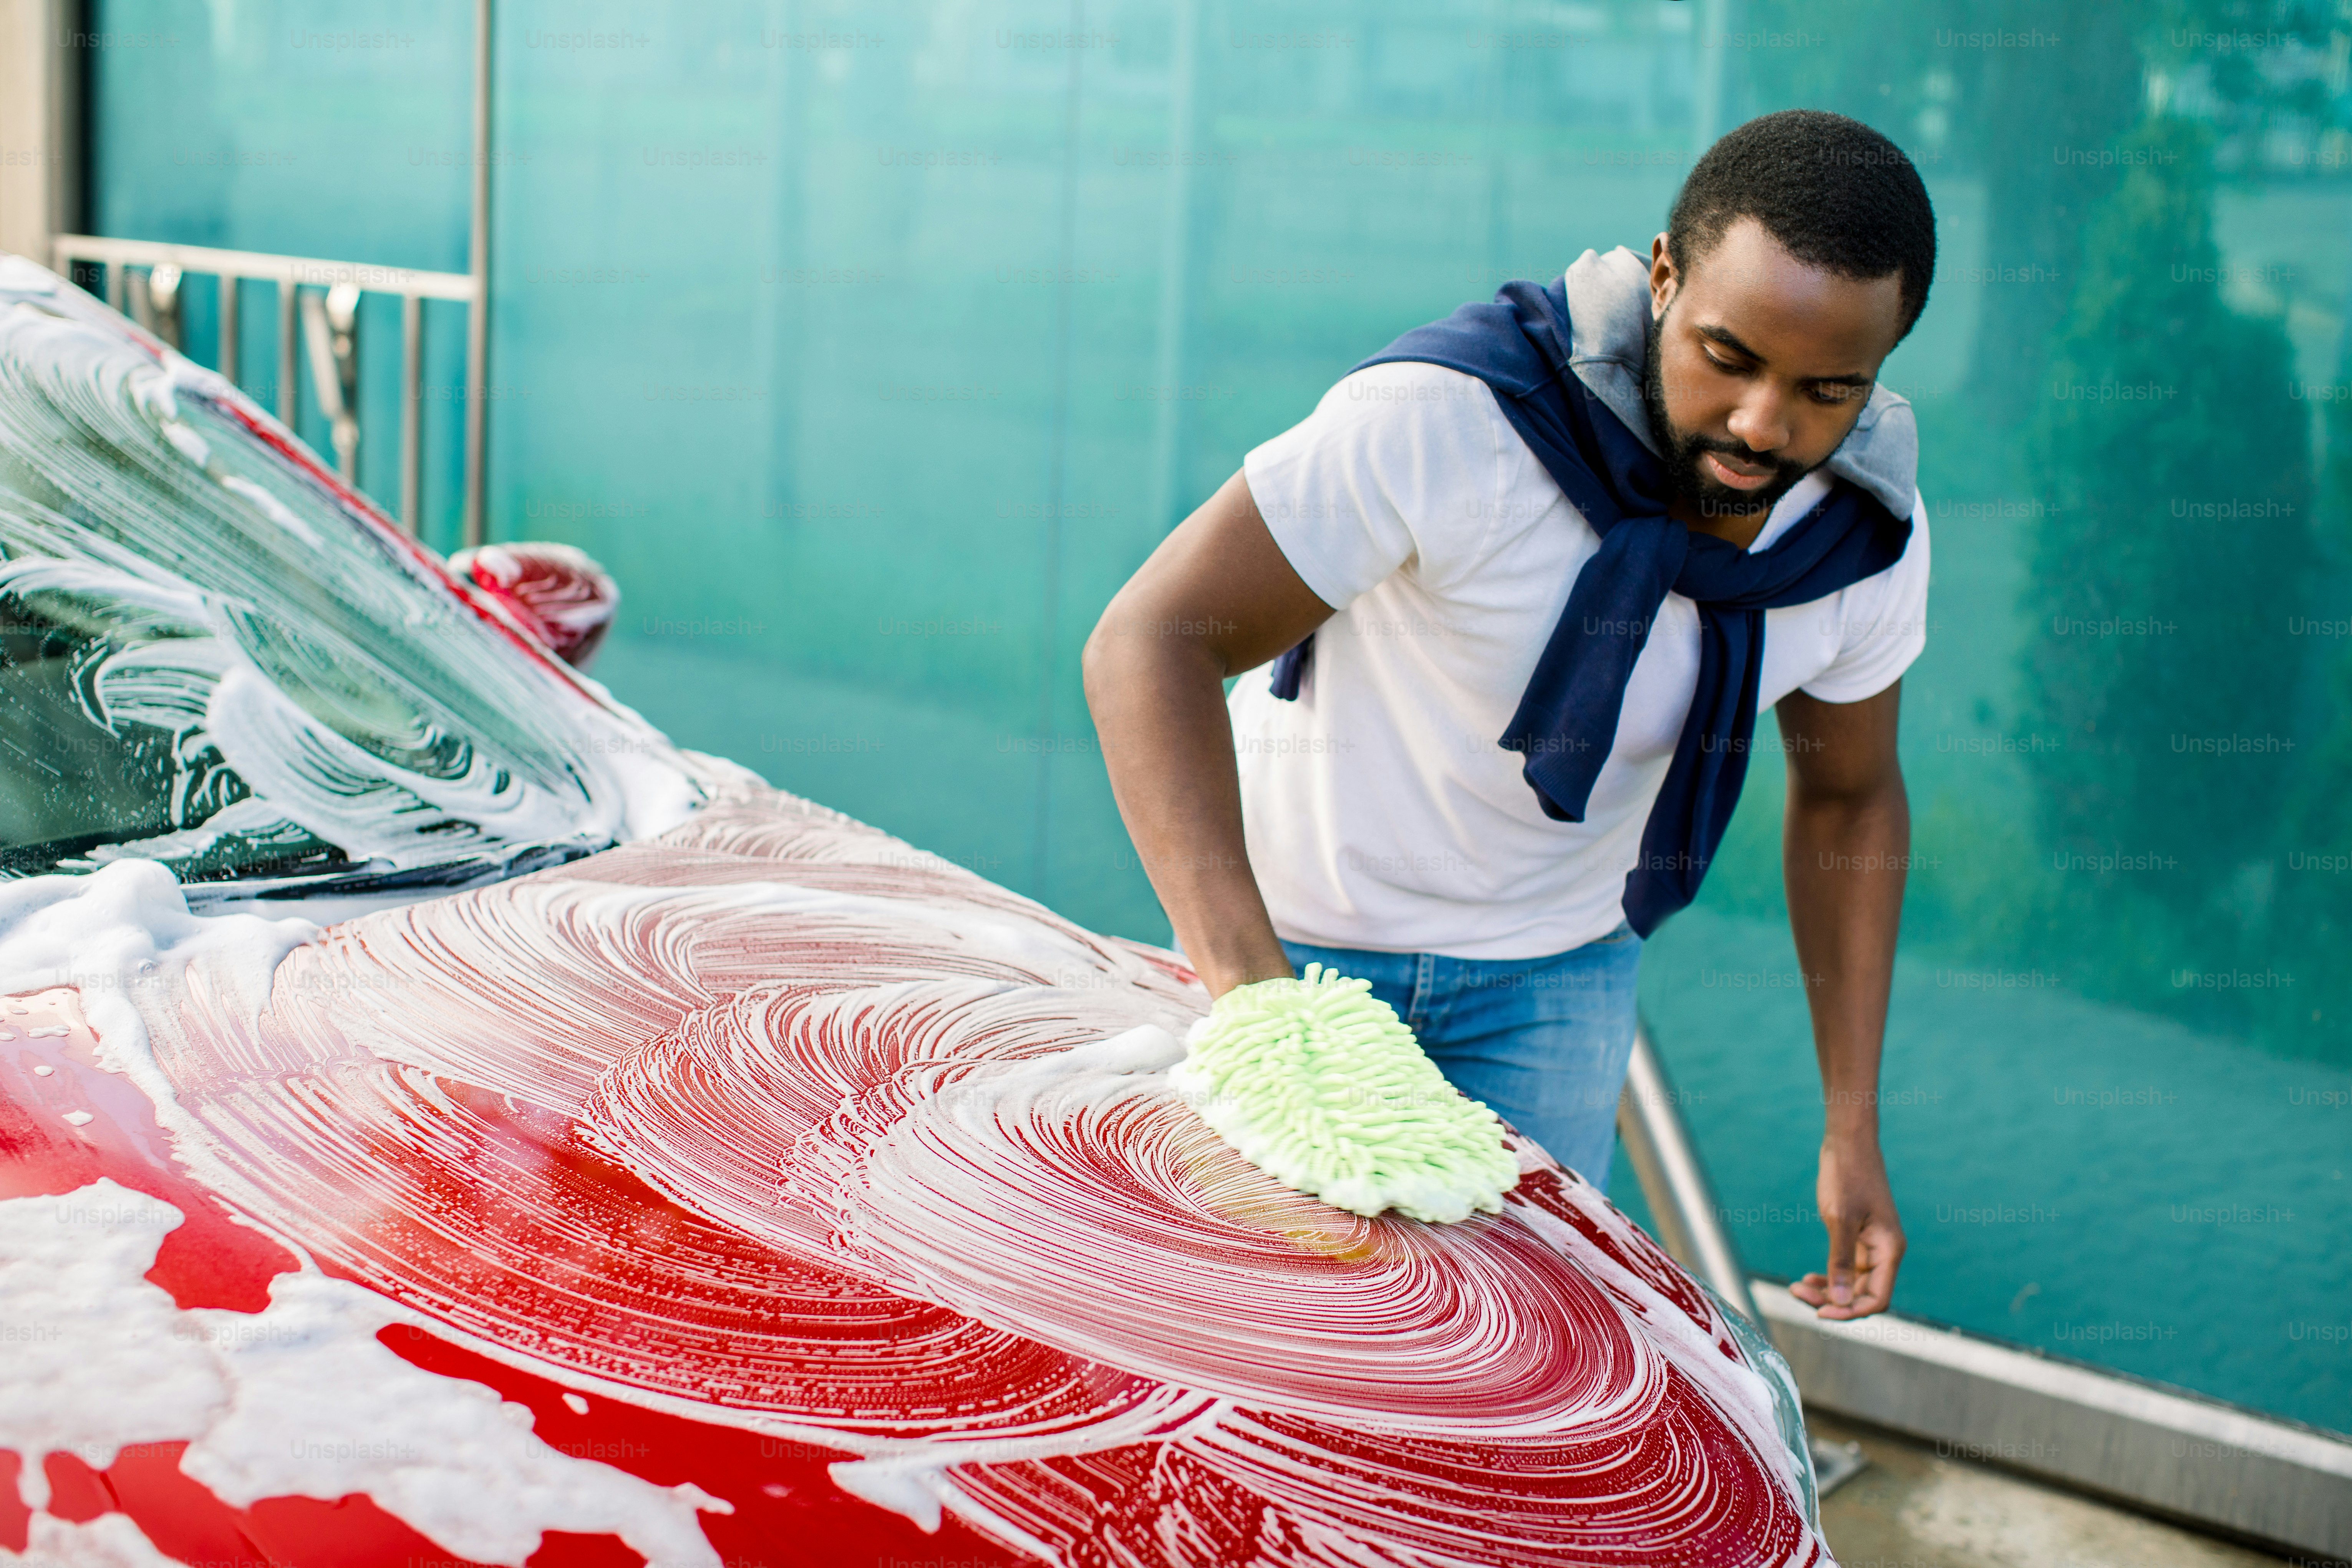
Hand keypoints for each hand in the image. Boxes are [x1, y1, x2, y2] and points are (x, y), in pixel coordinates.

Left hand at [1790, 1132, 1903, 1319]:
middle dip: (1832, 1301)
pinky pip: (1846, 1268)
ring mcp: (1871, 1246)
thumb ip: (1840, 1261)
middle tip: (1798, 1293)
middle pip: (1862, 1294)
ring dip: (1827, 1290)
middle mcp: (1884, 1252)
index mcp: (1889, 1250)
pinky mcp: (1858, 1238)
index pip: (1876, 1299)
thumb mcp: (1840, 1219)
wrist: (1847, 1144)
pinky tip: (1808, 1278)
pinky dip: (1828, 1276)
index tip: (1820, 1313)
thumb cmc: (1847, 1176)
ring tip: (1797, 1288)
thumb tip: (1838, 1301)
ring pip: (1851, 1283)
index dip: (1850, 1311)